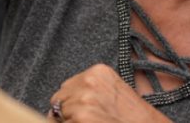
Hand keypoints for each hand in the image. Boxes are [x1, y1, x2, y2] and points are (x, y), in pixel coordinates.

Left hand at [48, 64, 170, 122]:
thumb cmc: (131, 116)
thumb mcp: (112, 92)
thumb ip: (89, 90)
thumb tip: (61, 103)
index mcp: (98, 71)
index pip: (68, 86)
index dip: (72, 103)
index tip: (83, 112)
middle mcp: (89, 81)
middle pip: (59, 98)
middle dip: (67, 112)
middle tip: (87, 119)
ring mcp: (83, 100)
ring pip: (57, 115)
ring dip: (69, 122)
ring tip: (91, 122)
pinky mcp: (80, 118)